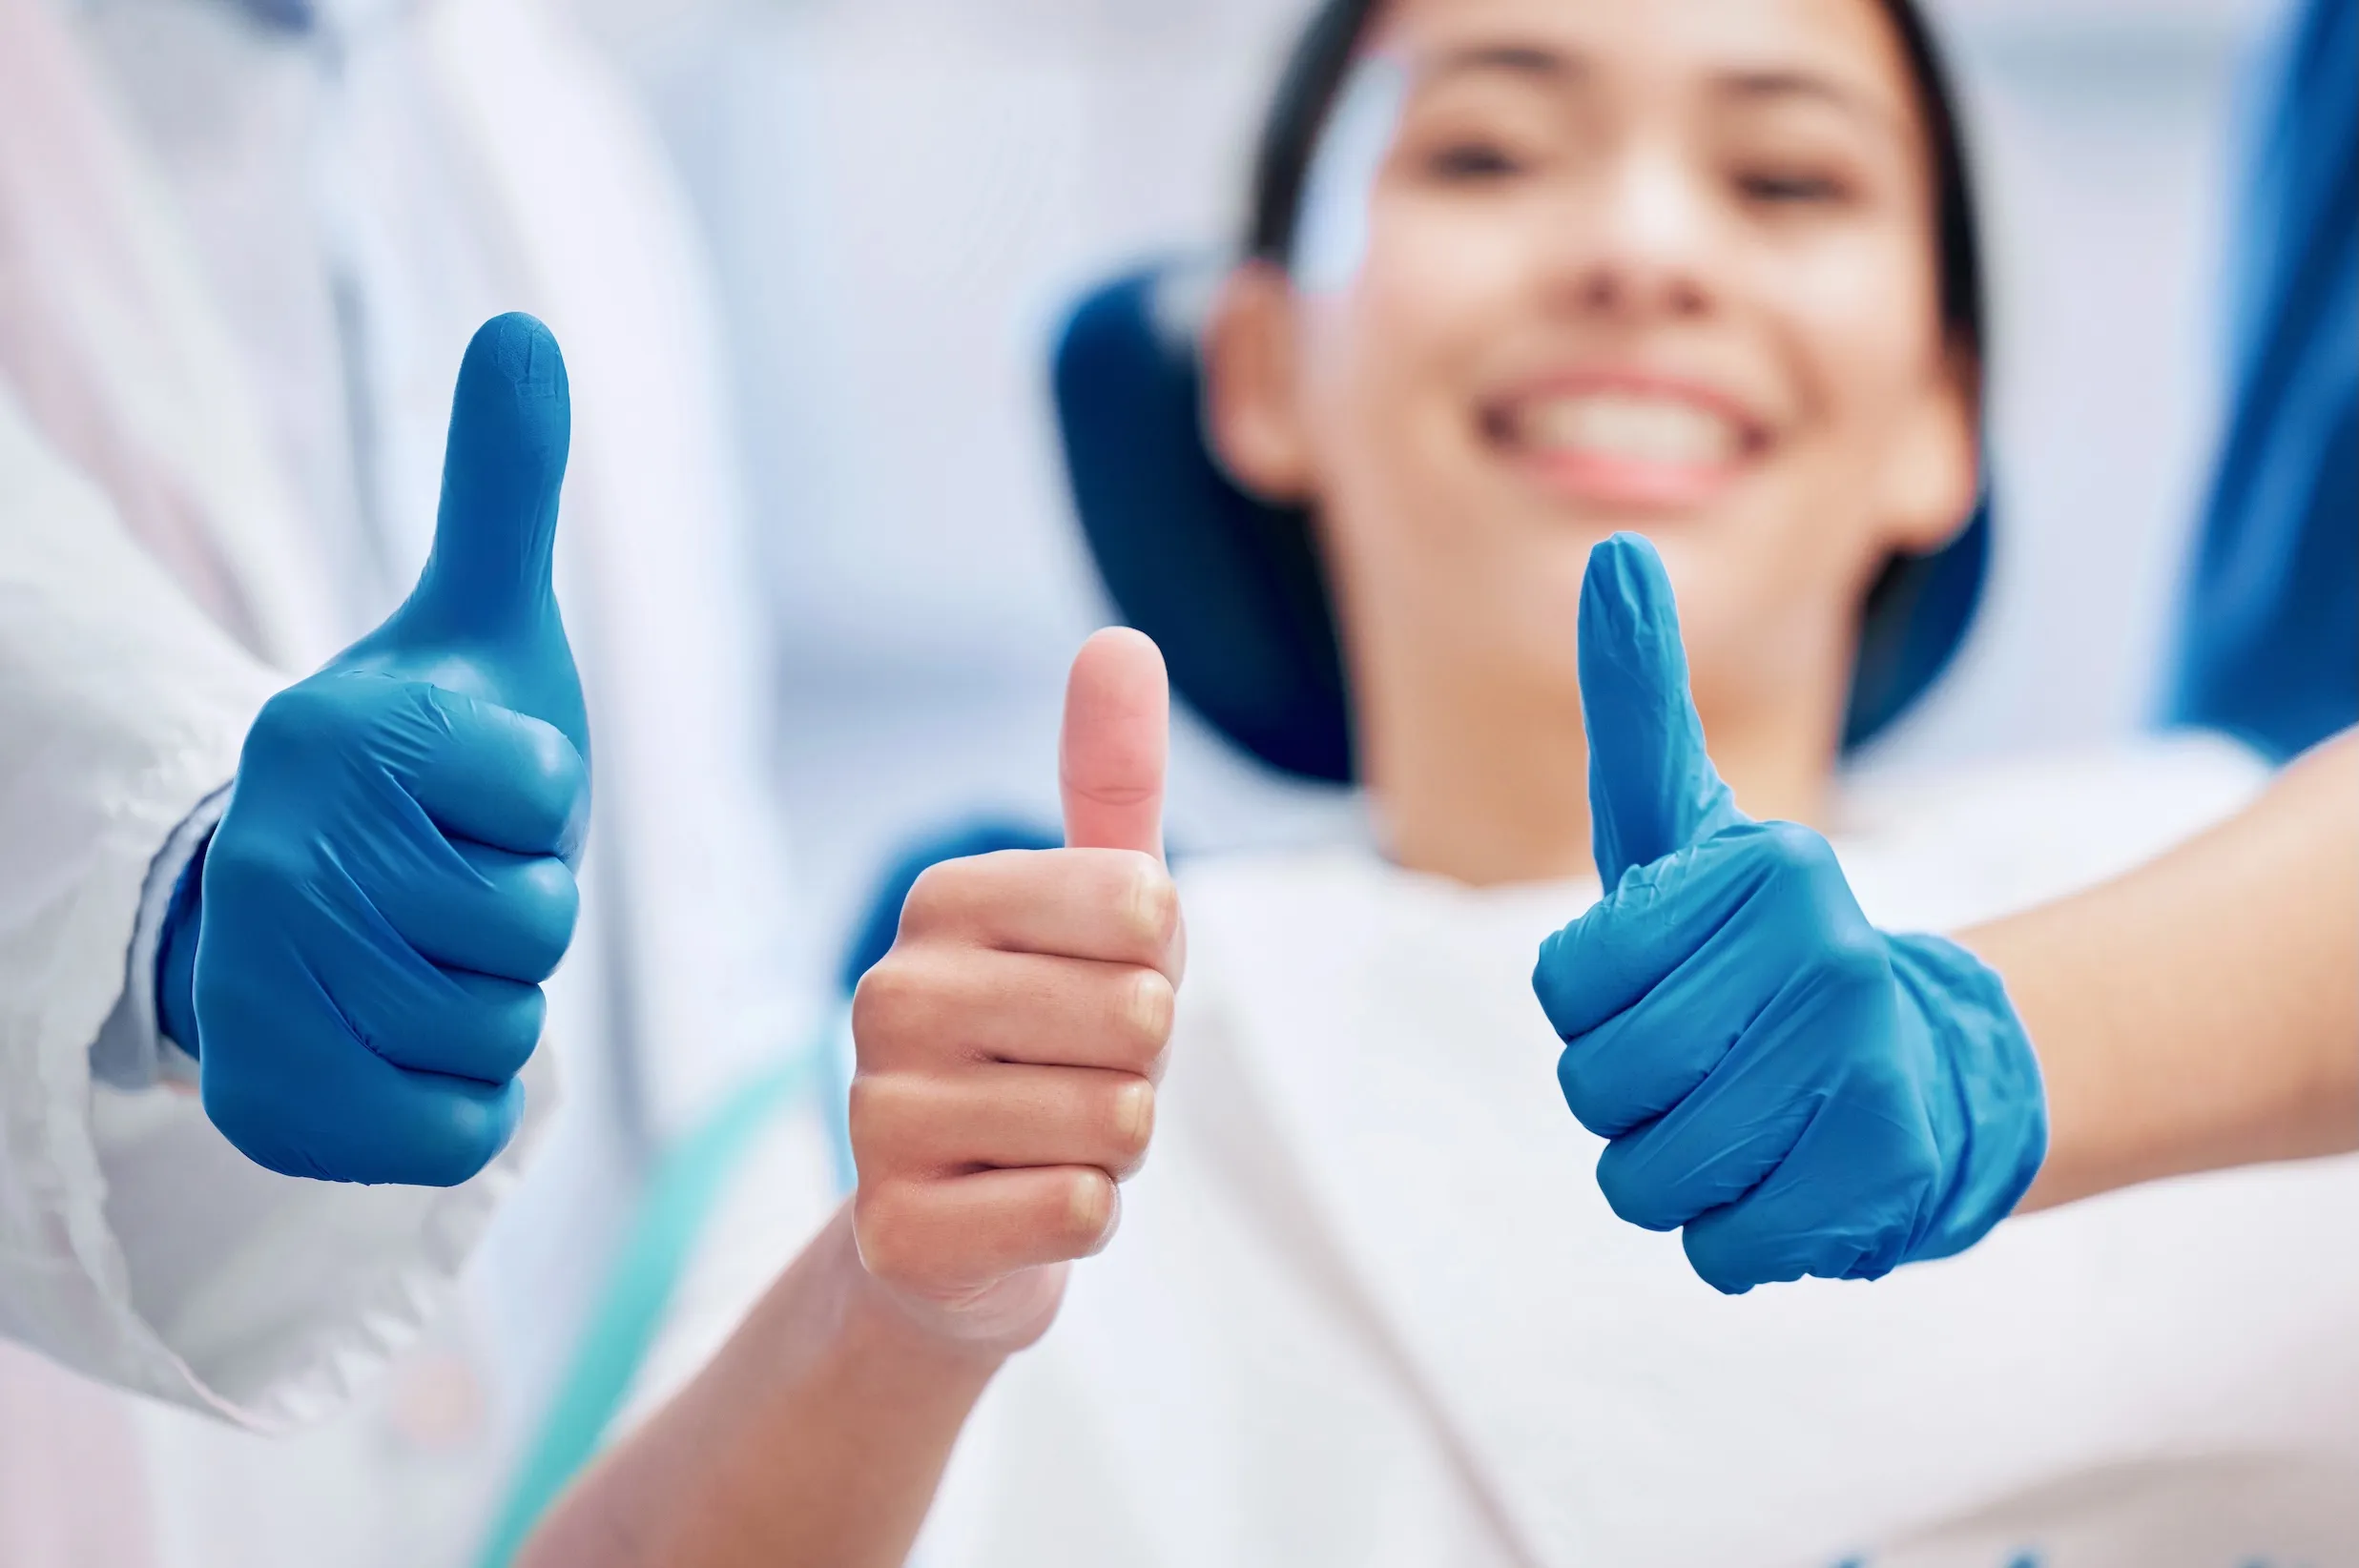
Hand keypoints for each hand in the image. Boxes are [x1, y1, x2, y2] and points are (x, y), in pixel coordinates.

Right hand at [160, 314, 590, 1186]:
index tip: (480, 792)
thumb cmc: (429, 767)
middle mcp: (282, 857)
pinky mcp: (270, 1107)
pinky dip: (462, 1097)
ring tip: (427, 956)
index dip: (542, 807)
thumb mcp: (477, 623)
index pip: (547, 798)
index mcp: (340, 733)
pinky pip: (459, 1129)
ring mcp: (262, 989)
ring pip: (500, 1029)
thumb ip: (501, 488)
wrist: (303, 906)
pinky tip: (404, 1040)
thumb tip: (524, 327)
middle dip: (523, 913)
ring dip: (496, 1003)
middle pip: (532, 926)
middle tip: (454, 885)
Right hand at [847, 629, 1180, 1351]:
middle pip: (1141, 1019)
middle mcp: (889, 993)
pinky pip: (1079, 1210)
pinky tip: (1022, 1205)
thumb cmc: (1048, 1044)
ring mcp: (879, 1116)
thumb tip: (1119, 640)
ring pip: (1118, 1121)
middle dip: (1144, 1065)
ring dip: (1117, 1146)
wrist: (956, 1223)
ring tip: (1049, 1139)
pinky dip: (1085, 1217)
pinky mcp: (898, 1230)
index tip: (1100, 986)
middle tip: (1079, 1076)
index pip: (1147, 907)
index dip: (1161, 965)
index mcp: (942, 900)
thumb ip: (1109, 779)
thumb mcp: (1093, 910)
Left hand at [1531, 534, 2045, 1291]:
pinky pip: (1718, 1249)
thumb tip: (1613, 555)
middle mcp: (1827, 960)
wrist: (1934, 1066)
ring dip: (1672, 1168)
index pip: (1566, 989)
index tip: (1664, 981)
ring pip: (1645, 1182)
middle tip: (1703, 1063)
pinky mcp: (1884, 1184)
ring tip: (1743, 1117)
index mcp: (1767, 871)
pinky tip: (1790, 1174)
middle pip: (1599, 1090)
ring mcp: (1864, 1073)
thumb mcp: (1694, 825)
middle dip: (1624, 1095)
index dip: (1592, 1007)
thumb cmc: (1765, 945)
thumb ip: (1641, 703)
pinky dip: (1735, 1232)